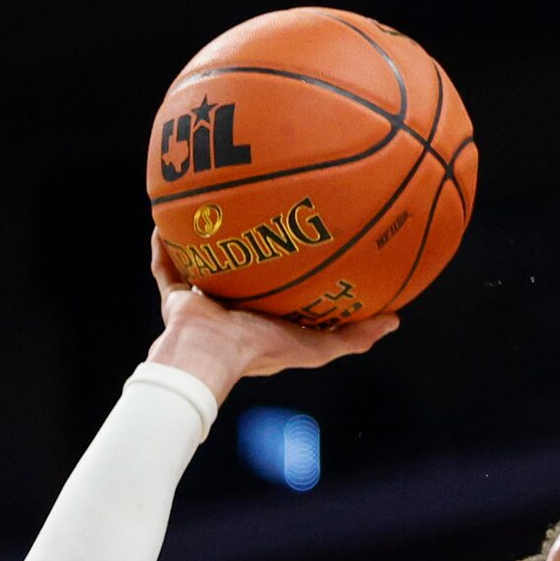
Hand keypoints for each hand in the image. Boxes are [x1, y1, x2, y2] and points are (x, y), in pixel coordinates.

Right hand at [145, 231, 397, 405]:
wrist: (210, 355)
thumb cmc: (260, 352)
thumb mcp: (317, 346)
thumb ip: (353, 337)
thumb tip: (395, 320)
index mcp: (261, 319)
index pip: (278, 291)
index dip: (290, 268)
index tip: (307, 240)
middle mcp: (231, 308)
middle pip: (241, 271)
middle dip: (248, 245)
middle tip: (263, 211)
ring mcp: (201, 301)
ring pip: (203, 263)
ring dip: (207, 239)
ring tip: (214, 205)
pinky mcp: (175, 295)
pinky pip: (166, 264)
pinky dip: (164, 245)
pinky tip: (168, 216)